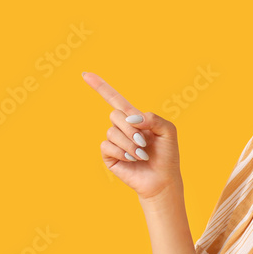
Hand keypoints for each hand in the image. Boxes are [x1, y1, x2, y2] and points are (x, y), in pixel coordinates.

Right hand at [82, 72, 181, 200]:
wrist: (162, 179)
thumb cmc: (167, 155)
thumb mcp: (168, 131)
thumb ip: (153, 118)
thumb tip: (131, 119)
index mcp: (134, 118)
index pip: (114, 99)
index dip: (100, 86)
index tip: (85, 74)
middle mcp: (122, 128)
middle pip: (114, 115)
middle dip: (130, 129)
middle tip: (144, 143)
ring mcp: (114, 141)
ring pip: (111, 132)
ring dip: (129, 144)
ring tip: (141, 155)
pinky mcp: (109, 156)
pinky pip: (106, 146)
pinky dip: (122, 152)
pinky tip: (132, 160)